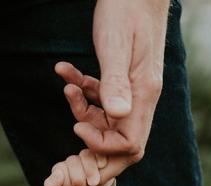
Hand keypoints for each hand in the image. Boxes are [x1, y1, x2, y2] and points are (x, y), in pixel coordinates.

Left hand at [44, 150, 113, 185]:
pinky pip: (98, 153)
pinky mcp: (100, 160)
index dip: (67, 182)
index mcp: (61, 171)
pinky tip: (101, 168)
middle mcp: (72, 163)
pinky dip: (99, 161)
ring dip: (89, 171)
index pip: (61, 168)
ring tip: (93, 183)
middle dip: (78, 179)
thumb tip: (58, 173)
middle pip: (72, 161)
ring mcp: (86, 160)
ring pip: (85, 155)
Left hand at [55, 0, 168, 179]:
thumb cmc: (126, 8)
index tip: (77, 126)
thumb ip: (115, 81)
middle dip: (92, 146)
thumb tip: (117, 115)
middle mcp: (142, 97)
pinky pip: (103, 99)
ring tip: (66, 86)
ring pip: (107, 121)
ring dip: (82, 110)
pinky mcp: (124, 81)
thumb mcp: (116, 45)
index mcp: (144, 93)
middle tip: (68, 134)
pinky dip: (83, 92)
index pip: (130, 144)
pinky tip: (66, 73)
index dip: (102, 146)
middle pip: (121, 143)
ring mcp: (134, 90)